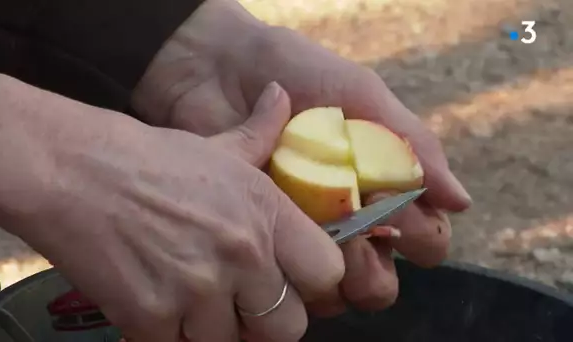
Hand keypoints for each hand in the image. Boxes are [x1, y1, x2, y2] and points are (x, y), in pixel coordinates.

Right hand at [0, 76, 343, 340]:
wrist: (69, 169)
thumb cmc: (146, 157)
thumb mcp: (215, 144)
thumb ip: (261, 132)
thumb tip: (282, 96)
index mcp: (266, 210)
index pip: (328, 273)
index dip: (311, 284)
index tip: (289, 281)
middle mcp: (242, 252)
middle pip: (289, 327)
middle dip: (264, 321)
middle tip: (238, 303)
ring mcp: (198, 288)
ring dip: (212, 330)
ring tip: (189, 299)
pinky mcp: (150, 317)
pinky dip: (168, 335)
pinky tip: (154, 304)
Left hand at [132, 0, 471, 313]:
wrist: (221, 70)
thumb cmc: (299, 76)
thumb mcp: (363, 97)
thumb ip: (414, 146)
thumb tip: (462, 202)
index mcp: (383, 190)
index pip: (424, 240)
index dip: (418, 236)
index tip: (393, 206)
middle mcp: (350, 222)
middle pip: (382, 282)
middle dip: (376, 270)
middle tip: (354, 232)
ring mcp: (306, 235)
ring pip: (337, 294)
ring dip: (335, 276)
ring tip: (315, 233)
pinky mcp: (267, 239)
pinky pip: (290, 284)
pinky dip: (293, 272)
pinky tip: (280, 236)